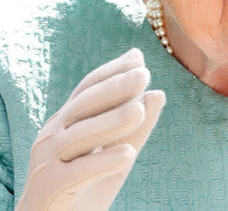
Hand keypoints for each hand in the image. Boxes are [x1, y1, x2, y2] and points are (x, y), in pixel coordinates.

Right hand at [15, 49, 164, 210]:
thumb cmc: (85, 185)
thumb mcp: (116, 154)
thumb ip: (136, 128)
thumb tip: (159, 93)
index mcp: (65, 123)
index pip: (86, 90)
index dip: (111, 72)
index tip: (138, 58)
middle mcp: (52, 137)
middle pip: (82, 107)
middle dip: (113, 88)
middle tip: (144, 74)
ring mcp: (48, 162)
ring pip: (79, 137)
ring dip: (111, 122)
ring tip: (140, 111)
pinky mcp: (52, 187)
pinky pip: (78, 172)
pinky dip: (103, 162)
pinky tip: (128, 154)